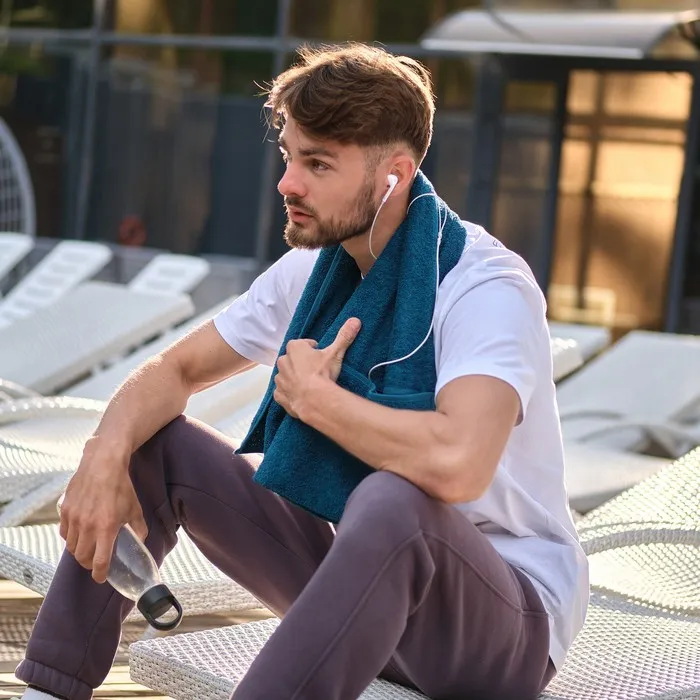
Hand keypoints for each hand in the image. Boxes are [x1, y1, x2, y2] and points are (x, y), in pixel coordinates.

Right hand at [58, 437, 147, 583]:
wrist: (102, 465)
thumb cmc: (121, 487)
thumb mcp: (135, 509)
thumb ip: (138, 529)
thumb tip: (140, 542)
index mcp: (106, 528)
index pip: (99, 561)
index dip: (100, 574)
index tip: (101, 577)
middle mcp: (87, 526)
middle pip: (82, 558)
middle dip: (89, 564)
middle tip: (95, 563)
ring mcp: (73, 519)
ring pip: (71, 547)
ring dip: (79, 552)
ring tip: (88, 549)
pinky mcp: (64, 511)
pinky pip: (64, 533)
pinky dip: (71, 539)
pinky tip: (79, 535)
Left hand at [274, 317, 360, 419]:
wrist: (314, 400)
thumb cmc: (322, 374)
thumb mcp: (335, 353)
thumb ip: (344, 336)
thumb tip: (355, 320)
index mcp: (294, 348)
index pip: (302, 344)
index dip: (311, 350)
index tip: (319, 356)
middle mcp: (283, 361)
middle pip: (292, 359)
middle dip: (301, 363)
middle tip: (315, 370)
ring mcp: (280, 378)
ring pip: (286, 375)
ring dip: (294, 377)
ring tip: (308, 384)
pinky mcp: (279, 394)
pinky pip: (282, 391)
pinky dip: (289, 392)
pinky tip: (300, 394)